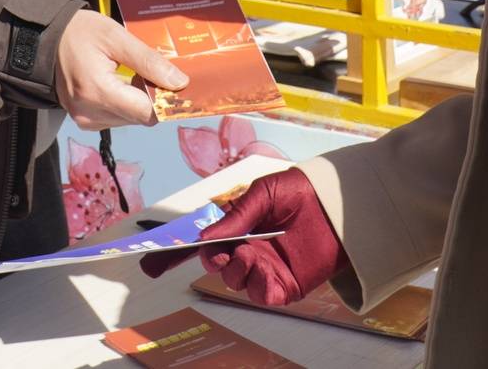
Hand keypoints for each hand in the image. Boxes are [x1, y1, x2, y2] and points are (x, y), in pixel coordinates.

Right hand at [55, 7, 188, 129]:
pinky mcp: (84, 120)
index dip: (166, 99)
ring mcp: (85, 119)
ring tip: (134, 74)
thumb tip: (180, 82)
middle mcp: (90, 113)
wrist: (45, 39)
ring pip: (130, 119)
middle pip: (140, 117)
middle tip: (155, 72)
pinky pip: (116, 118)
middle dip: (153, 97)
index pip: (147, 112)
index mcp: (98, 92)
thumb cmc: (79, 32)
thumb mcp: (116, 37)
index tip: (176, 82)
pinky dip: (125, 103)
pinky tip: (121, 82)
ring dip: (139, 100)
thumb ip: (148, 61)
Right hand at [137, 169, 346, 305]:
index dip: (174, 256)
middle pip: (215, 266)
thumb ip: (235, 216)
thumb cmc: (301, 192)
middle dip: (212, 260)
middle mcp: (248, 250)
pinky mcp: (286, 285)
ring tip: (251, 254)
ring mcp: (267, 269)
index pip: (203, 245)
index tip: (148, 263)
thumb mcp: (263, 193)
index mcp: (239, 228)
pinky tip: (263, 267)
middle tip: (222, 251)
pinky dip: (257, 285)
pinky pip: (263, 294)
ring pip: (236, 282)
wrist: (339, 204)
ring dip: (236, 270)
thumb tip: (205, 238)